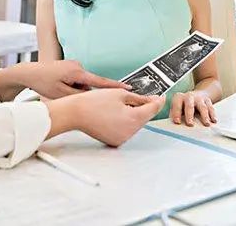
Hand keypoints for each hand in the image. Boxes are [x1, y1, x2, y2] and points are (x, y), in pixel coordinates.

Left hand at [26, 60, 129, 99]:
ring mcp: (74, 65)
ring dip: (74, 89)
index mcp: (78, 72)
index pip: (101, 81)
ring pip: (82, 84)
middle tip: (64, 93)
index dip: (115, 86)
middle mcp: (78, 66)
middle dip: (80, 92)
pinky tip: (58, 85)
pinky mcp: (70, 67)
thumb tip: (92, 97)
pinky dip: (70, 85)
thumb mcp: (62, 94)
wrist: (29, 72)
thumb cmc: (43, 82)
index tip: (129, 87)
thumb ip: (80, 97)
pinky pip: (76, 80)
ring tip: (58, 89)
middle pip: (88, 85)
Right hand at [46, 89, 164, 146]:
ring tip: (119, 105)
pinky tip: (114, 114)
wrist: (75, 113)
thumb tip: (152, 100)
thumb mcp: (120, 94)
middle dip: (144, 108)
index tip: (160, 96)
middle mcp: (129, 132)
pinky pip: (126, 130)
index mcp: (133, 119)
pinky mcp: (115, 141)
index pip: (152, 110)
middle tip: (140, 97)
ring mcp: (122, 139)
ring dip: (134, 115)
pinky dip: (125, 122)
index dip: (158, 101)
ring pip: (136, 124)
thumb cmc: (94, 102)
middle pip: (144, 118)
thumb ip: (140, 98)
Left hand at [170, 91, 216, 126]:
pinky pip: (211, 108)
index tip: (177, 122)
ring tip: (206, 124)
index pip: (176, 104)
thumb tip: (171, 125)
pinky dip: (213, 115)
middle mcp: (189, 96)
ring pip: (202, 107)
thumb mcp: (177, 107)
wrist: (197, 95)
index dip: (176, 113)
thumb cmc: (184, 105)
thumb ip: (174, 114)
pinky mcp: (208, 101)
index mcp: (179, 98)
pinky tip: (214, 121)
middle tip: (190, 124)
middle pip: (189, 105)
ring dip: (204, 116)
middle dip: (189, 115)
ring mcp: (199, 98)